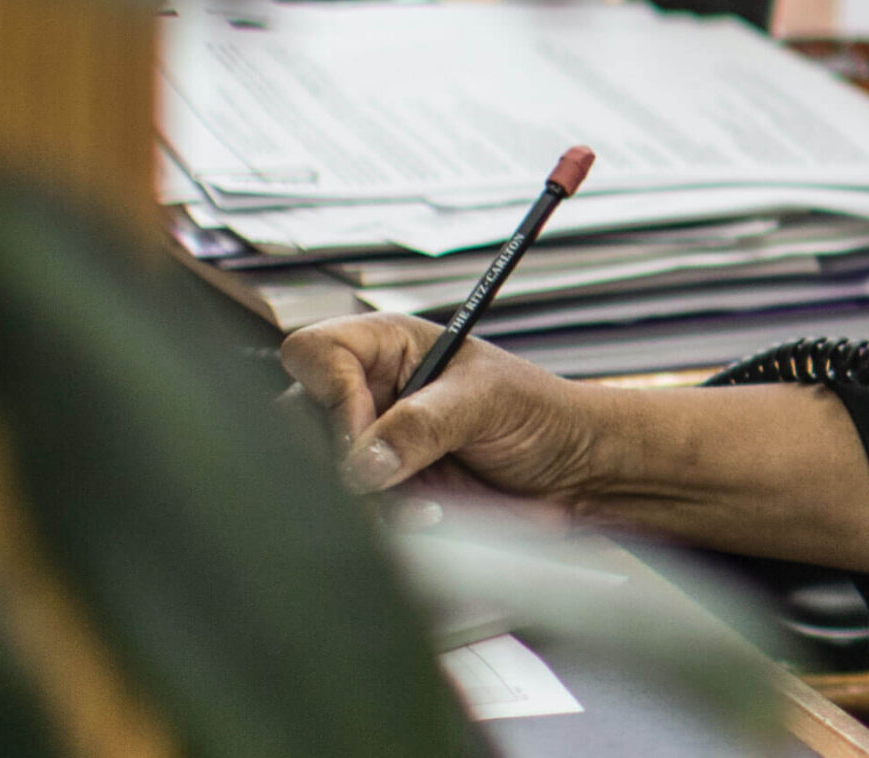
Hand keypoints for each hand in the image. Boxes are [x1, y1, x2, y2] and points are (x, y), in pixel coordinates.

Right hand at [281, 313, 613, 502]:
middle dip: (340, 460)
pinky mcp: (380, 491)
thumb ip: (425, 423)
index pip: (312, 353)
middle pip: (295, 420)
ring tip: (426, 504)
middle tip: (388, 482)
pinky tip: (429, 515)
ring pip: (316, 475)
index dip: (329, 393)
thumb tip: (364, 460)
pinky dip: (382, 522)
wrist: (573, 472)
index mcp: (386, 346)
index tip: (366, 434)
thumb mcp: (489, 402)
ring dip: (365, 500)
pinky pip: (349, 512)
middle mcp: (367, 392)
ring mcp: (368, 443)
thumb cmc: (541, 414)